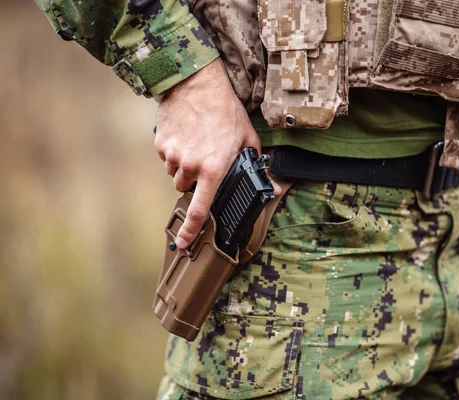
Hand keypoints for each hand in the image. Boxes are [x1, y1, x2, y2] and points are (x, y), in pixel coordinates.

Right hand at [154, 58, 278, 248]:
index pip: (199, 209)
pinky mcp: (161, 143)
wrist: (197, 84)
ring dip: (184, 165)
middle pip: (185, 187)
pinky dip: (174, 151)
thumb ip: (256, 165)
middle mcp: (190, 166)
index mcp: (213, 170)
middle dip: (194, 179)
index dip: (190, 230)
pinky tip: (186, 134)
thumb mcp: (248, 138)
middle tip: (206, 159)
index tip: (183, 243)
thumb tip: (272, 187)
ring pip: (174, 172)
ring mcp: (173, 155)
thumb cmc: (226, 111)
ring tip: (197, 142)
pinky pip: (166, 156)